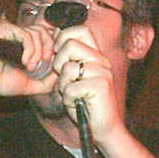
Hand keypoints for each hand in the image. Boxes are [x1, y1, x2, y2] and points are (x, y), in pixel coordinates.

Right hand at [0, 15, 58, 99]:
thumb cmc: (2, 83)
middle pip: (43, 29)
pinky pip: (25, 34)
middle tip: (45, 62)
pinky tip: (23, 62)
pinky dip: (29, 50)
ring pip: (36, 33)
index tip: (52, 59)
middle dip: (49, 47)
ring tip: (29, 67)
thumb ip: (47, 81)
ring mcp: (11, 30)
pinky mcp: (4, 27)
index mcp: (24, 44)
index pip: (45, 34)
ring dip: (37, 53)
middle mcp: (18, 35)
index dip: (52, 44)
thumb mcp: (31, 84)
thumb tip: (60, 73)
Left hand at [51, 25, 123, 142]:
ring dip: (63, 84)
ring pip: (68, 68)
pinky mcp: (100, 87)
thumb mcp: (73, 77)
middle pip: (71, 44)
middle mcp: (101, 60)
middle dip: (58, 61)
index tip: (58, 53)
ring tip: (72, 93)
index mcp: (96, 55)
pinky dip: (68, 99)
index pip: (80, 30)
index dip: (63, 38)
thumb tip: (55, 34)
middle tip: (64, 77)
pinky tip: (77, 103)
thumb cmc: (85, 102)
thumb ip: (67, 58)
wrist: (103, 127)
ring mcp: (102, 73)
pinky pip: (70, 88)